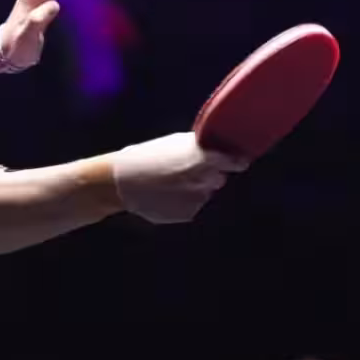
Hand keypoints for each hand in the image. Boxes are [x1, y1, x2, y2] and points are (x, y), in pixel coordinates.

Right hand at [110, 133, 248, 223]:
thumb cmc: (144, 158)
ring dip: (194, 189)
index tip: (240, 161)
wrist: (119, 184)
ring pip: (204, 193)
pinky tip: (165, 194)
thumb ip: (197, 149)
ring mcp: (196, 201)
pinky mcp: (188, 215)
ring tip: (168, 182)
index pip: (232, 162)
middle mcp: (202, 182)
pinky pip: (193, 206)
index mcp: (199, 160)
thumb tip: (217, 150)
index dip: (236, 161)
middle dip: (208, 174)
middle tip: (186, 169)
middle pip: (218, 178)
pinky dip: (183, 201)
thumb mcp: (172, 143)